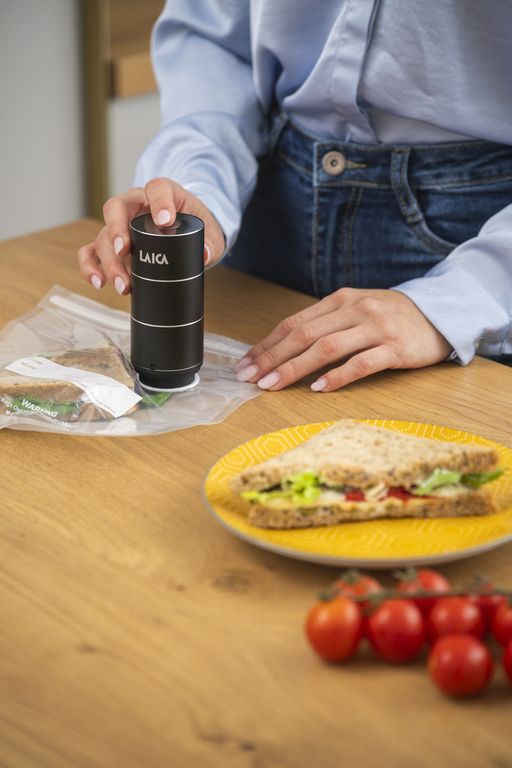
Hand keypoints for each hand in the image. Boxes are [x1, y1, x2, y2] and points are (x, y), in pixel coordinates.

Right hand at [78, 178, 224, 294]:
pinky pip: (91, 252)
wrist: (185, 234)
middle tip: (126, 251)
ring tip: (123, 284)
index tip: (165, 221)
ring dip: (109, 261)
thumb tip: (205, 254)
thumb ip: (210, 242)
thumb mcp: (208, 232)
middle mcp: (134, 206)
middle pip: (116, 209)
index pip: (157, 189)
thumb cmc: (193, 226)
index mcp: (161, 194)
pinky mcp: (111, 246)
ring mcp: (120, 226)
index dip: (159, 202)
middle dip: (117, 230)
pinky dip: (90, 267)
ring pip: (103, 236)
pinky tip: (99, 282)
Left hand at [236, 288, 450, 390]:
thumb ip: (325, 324)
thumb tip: (284, 348)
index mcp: (340, 300)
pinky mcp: (395, 348)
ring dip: (296, 368)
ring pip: (327, 348)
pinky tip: (318, 388)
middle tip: (250, 377)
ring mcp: (375, 328)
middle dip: (272, 358)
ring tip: (273, 385)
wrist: (440, 313)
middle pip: (304, 335)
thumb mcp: (355, 310)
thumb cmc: (390, 316)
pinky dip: (337, 376)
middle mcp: (354, 310)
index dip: (267, 344)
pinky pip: (361, 363)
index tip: (246, 364)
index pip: (294, 323)